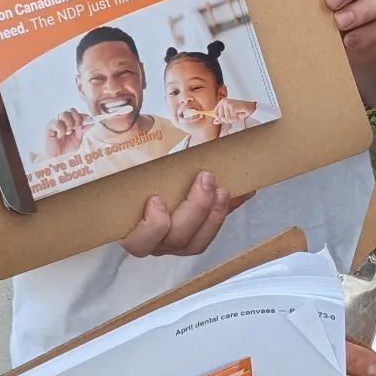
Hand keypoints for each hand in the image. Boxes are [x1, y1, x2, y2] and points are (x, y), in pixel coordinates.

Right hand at [44, 109, 90, 157]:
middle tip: (77, 128)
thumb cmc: (66, 151)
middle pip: (71, 110)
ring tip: (68, 133)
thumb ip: (83, 129)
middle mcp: (62, 121)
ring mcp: (55, 123)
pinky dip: (61, 130)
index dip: (83, 116)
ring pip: (64, 114)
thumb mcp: (78, 139)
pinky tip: (59, 136)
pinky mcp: (48, 127)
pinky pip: (57, 122)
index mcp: (70, 123)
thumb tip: (91, 121)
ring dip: (69, 124)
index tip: (88, 121)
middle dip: (77, 118)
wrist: (58, 160)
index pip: (77, 113)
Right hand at [120, 171, 245, 257]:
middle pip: (175, 238)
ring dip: (214, 214)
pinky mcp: (199, 234)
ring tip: (223, 188)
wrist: (156, 179)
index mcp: (132, 228)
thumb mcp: (133, 169)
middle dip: (194, 208)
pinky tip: (243, 192)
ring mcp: (178, 242)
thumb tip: (134, 133)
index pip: (137, 242)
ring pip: (197, 242)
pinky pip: (214, 229)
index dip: (151, 226)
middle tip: (204, 178)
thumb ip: (133, 163)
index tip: (157, 198)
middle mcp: (156, 242)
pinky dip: (229, 210)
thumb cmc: (139, 177)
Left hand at [211, 98, 256, 125]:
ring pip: (226, 118)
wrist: (251, 107)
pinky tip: (240, 114)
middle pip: (220, 117)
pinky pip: (231, 117)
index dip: (220, 118)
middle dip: (228, 120)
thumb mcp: (230, 114)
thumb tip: (214, 122)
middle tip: (234, 117)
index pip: (215, 113)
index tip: (227, 119)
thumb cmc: (241, 110)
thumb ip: (222, 118)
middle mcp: (223, 101)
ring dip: (233, 119)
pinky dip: (236, 118)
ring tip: (237, 115)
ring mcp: (227, 103)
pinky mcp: (232, 106)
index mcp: (222, 102)